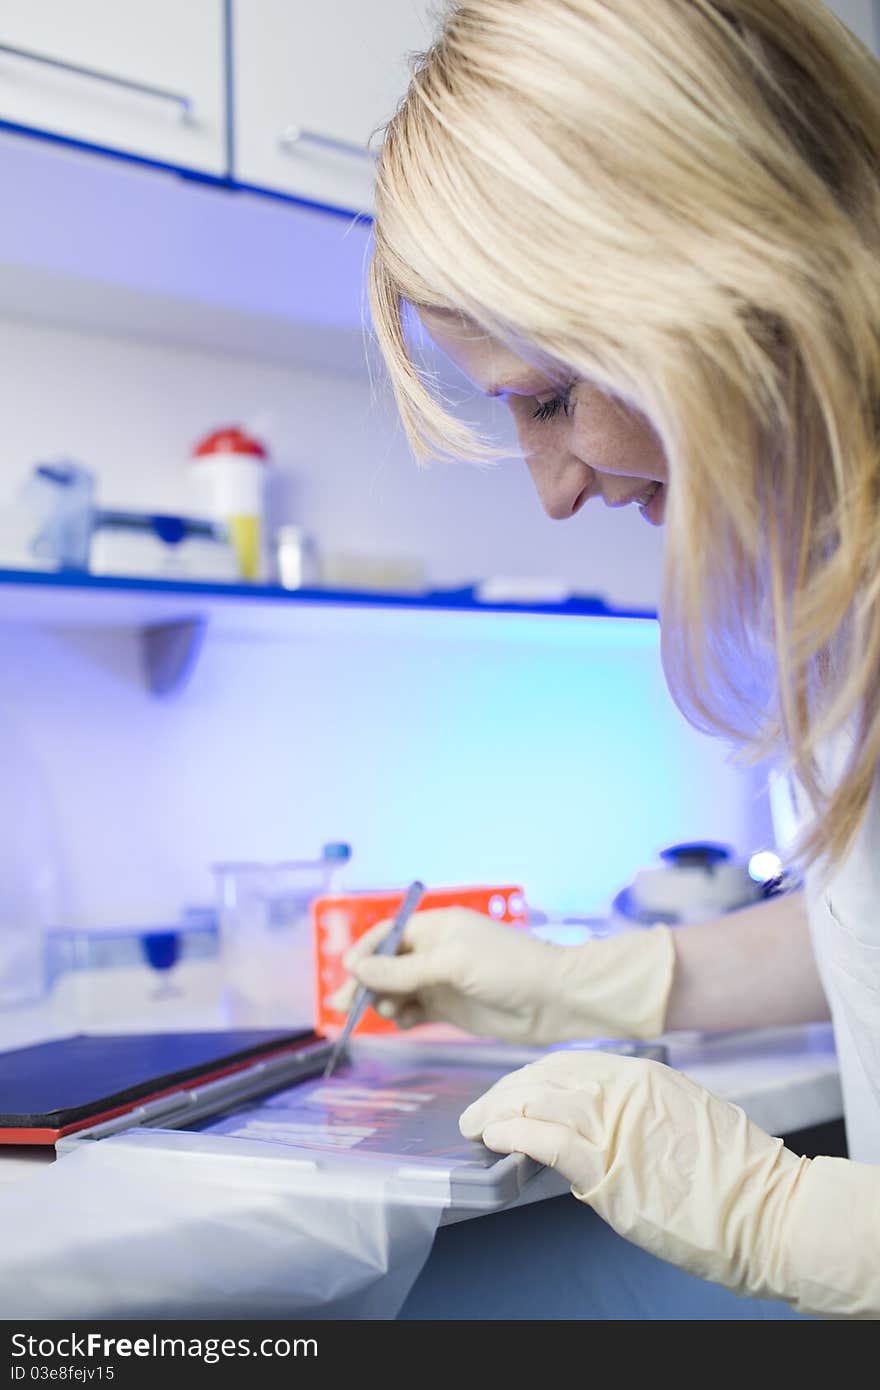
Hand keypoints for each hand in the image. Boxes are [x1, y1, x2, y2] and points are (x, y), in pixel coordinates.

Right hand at [328, 908, 673, 1044]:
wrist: (554, 1000)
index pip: (388, 935)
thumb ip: (402, 970)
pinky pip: (413, 1011)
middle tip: (341, 1008)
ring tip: (386, 1014)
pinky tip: (400, 1022)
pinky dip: (401, 1017)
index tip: (348, 973)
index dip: (366, 952)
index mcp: (436, 928)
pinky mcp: (450, 1008)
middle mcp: (435, 952)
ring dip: (383, 1002)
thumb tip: (356, 968)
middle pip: (387, 965)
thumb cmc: (507, 968)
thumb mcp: (451, 964)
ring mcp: (442, 982)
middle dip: (364, 983)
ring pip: (396, 991)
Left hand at [459, 1049, 879, 1317]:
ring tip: (479, 1127)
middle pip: (545, 1078)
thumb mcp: (686, 1114)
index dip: (530, 1078)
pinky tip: (496, 1139)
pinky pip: (546, 1140)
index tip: (509, 1093)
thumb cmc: (735, 1176)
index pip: (568, 1064)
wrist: (769, 1212)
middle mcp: (625, 1091)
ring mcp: (615, 1127)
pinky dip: (513, 1135)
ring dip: (499, 1113)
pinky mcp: (608, 1169)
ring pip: (537, 1102)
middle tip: (480, 1114)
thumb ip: (639, 1109)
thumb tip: (598, 1117)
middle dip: (506, 1094)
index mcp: (645, 1075)